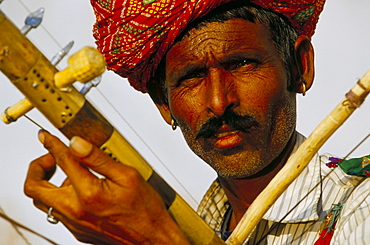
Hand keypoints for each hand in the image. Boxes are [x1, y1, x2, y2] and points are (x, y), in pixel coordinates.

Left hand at [24, 131, 188, 243]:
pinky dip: (60, 196)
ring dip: (48, 183)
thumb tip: (77, 143)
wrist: (152, 239)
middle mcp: (75, 211)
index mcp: (88, 193)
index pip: (62, 161)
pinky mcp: (77, 231)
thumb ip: (98, 159)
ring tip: (69, 173)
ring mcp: (73, 224)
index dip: (52, 144)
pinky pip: (57, 212)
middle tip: (51, 157)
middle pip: (33, 188)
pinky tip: (80, 190)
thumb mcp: (127, 176)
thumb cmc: (144, 210)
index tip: (47, 137)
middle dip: (37, 167)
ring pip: (43, 201)